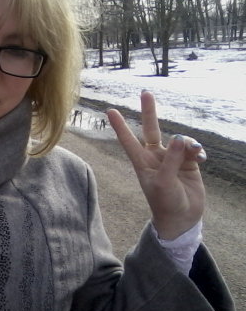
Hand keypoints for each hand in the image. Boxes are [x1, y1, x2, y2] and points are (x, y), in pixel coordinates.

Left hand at [107, 91, 205, 239]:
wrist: (182, 218)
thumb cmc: (166, 203)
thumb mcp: (164, 182)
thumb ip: (170, 159)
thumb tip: (177, 137)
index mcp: (142, 162)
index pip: (129, 140)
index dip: (120, 126)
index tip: (110, 110)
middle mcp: (155, 157)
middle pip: (151, 129)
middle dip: (149, 112)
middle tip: (145, 93)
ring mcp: (172, 158)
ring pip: (178, 140)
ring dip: (187, 142)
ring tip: (194, 152)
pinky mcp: (187, 163)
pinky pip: (192, 149)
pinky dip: (197, 151)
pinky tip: (201, 157)